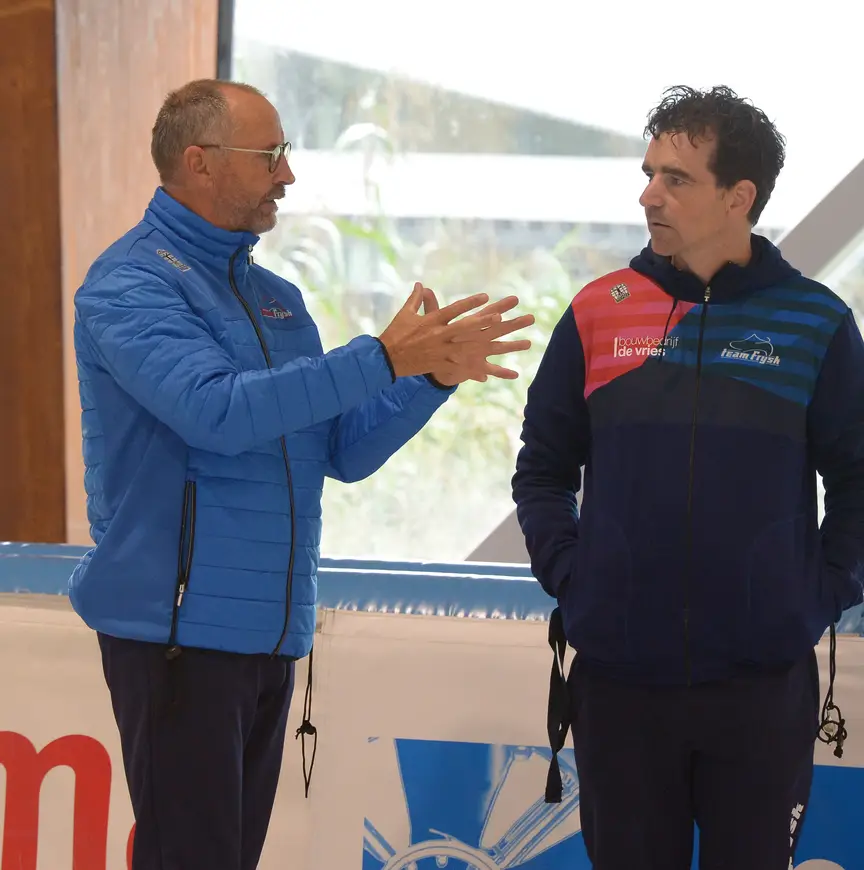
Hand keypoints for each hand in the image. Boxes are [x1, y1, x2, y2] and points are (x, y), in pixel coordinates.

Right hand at [378, 282, 519, 378]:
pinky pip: (457, 369)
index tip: (485, 297)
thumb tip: (420, 284)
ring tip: (498, 343)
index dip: (470, 303)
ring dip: (482, 346)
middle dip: (481, 322)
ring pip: (464, 348)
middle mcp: (438, 335)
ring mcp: (439, 351)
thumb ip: (416, 299)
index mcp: (431, 320)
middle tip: (499, 317)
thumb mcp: (405, 314)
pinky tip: (485, 376)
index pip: (454, 309)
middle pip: (463, 328)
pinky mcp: (438, 364)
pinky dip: (471, 372)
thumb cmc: (395, 334)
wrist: (385, 358)